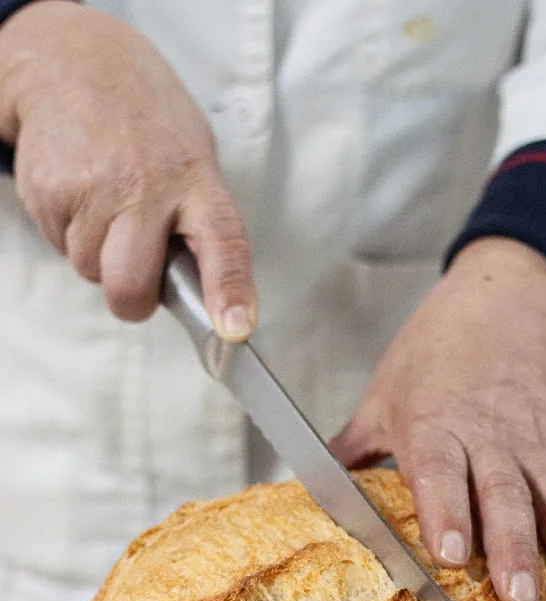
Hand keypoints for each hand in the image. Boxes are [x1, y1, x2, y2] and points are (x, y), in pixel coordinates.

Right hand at [0, 1, 254, 339]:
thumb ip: (201, 224)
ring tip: (106, 203)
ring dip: (98, 254)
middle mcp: (147, 186)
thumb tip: (209, 296)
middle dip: (130, 298)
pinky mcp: (49, 191)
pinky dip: (69, 231)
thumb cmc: (148, 125)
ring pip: (91, 271)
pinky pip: (60, 246)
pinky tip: (81, 192)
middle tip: (133, 273)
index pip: (223, 244)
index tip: (233, 330)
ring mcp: (94, 189)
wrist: (75, 63)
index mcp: (197, 181)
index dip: (229, 292)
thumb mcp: (195, 159)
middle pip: (130, 286)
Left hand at [331, 237, 545, 600]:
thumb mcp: (383, 395)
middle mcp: (491, 434)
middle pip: (507, 493)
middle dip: (516, 549)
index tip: (448, 555)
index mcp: (436, 422)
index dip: (446, 512)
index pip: (440, 469)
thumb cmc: (432, 357)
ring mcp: (538, 443)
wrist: (500, 308)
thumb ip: (351, 449)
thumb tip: (303, 493)